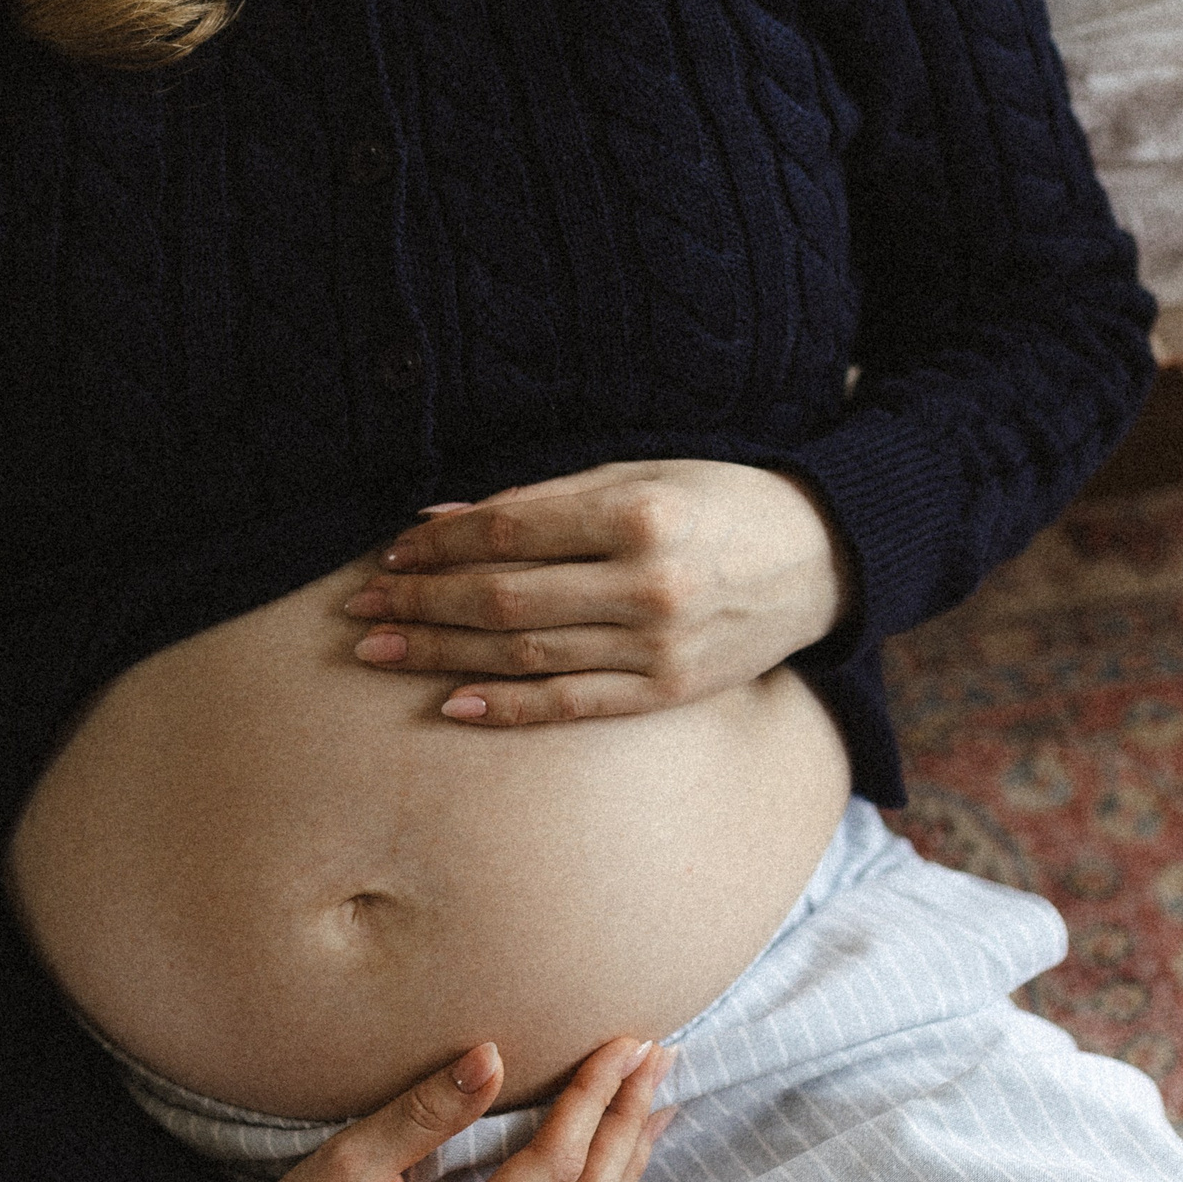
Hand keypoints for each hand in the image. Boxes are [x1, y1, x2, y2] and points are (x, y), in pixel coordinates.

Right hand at [158, 1033, 673, 1181]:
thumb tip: (490, 1056)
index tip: (623, 1044)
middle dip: (629, 1122)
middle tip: (662, 1056)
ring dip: (626, 1159)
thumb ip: (422, 1113)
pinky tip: (610, 1161)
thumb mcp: (345, 1166)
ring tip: (658, 1101)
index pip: (553, 1166)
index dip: (594, 1100)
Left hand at [340, 459, 851, 726]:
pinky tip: (449, 704)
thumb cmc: (718, 502)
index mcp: (639, 514)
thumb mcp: (639, 475)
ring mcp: (657, 647)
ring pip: (524, 655)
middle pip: (504, 599)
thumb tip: (439, 520)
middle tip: (361, 611)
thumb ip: (543, 501)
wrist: (821, 559)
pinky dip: (505, 706)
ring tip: (380, 653)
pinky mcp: (667, 693)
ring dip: (441, 655)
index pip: (510, 534)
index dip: (440, 545)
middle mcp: (647, 585)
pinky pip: (569, 705)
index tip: (390, 552)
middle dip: (422, 604)